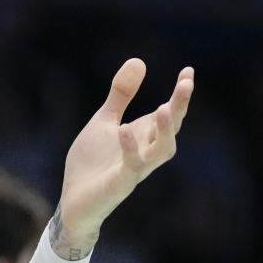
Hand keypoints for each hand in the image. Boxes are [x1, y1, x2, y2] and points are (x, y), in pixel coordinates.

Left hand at [57, 59, 193, 242]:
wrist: (73, 201)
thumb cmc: (92, 163)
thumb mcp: (104, 121)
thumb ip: (121, 95)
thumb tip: (139, 60)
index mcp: (143, 136)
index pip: (169, 114)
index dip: (180, 95)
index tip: (188, 71)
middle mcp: (145, 152)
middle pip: (171, 129)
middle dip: (180, 107)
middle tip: (186, 83)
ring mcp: (134, 170)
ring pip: (161, 152)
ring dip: (164, 131)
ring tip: (163, 108)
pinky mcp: (119, 184)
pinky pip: (131, 167)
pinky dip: (130, 149)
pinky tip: (124, 129)